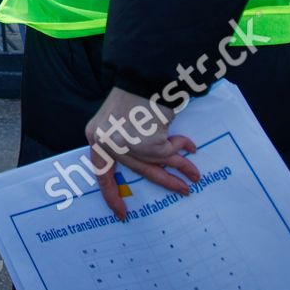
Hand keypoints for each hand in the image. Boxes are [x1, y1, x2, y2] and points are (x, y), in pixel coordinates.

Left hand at [84, 87, 199, 218]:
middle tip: (176, 193)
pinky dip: (182, 148)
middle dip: (163, 182)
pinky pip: (169, 153)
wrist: (145, 76)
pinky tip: (191, 148)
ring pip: (158, 163)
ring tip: (194, 177)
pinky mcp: (149, 145)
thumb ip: (124, 142)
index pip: (101, 172)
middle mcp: (109, 143)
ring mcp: (128, 145)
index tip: (121, 212)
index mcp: (96, 136)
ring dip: (180, 170)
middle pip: (139, 170)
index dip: (111, 194)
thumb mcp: (117, 120)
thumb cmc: (134, 95)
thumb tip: (146, 167)